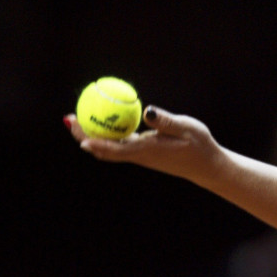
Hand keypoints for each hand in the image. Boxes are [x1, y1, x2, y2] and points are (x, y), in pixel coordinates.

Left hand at [64, 106, 224, 181]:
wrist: (207, 166)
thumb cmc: (199, 145)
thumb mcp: (187, 129)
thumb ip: (166, 121)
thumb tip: (147, 111)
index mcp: (148, 150)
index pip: (116, 148)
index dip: (96, 141)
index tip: (79, 135)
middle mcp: (140, 155)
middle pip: (104, 149)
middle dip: (84, 135)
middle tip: (70, 118)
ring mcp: (140, 155)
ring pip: (109, 147)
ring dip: (91, 134)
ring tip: (76, 118)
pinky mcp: (143, 152)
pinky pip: (119, 144)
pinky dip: (106, 134)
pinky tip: (102, 122)